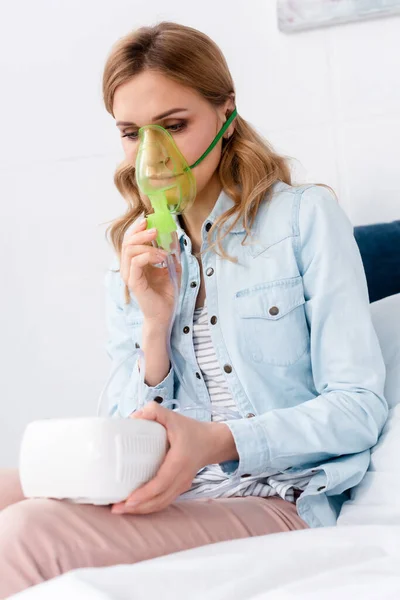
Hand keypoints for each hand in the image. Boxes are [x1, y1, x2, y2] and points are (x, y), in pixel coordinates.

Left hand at [111, 402, 237, 514]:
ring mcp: (181, 485)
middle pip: (159, 499)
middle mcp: (181, 477)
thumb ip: (154, 411)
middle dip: (137, 507)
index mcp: (179, 461)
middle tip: (116, 508)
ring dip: (141, 510)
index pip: (161, 483)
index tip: (129, 499)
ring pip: (161, 504)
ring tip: (121, 509)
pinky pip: (164, 501)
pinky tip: (135, 506)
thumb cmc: (191, 430)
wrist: (211, 442)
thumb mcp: (173, 416)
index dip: (145, 494)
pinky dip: (149, 507)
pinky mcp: (179, 488)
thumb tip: (133, 418)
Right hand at [120, 219, 180, 326]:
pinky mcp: (134, 283)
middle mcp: (129, 268)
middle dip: (140, 232)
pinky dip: (149, 256)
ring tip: (162, 250)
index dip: (137, 228)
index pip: (130, 241)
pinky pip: (136, 262)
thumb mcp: (171, 269)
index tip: (148, 220)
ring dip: (147, 245)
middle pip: (127, 242)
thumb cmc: (166, 293)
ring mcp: (130, 275)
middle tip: (155, 229)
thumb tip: (173, 236)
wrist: (165, 314)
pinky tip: (161, 258)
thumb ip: (170, 254)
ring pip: (129, 250)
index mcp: (135, 263)